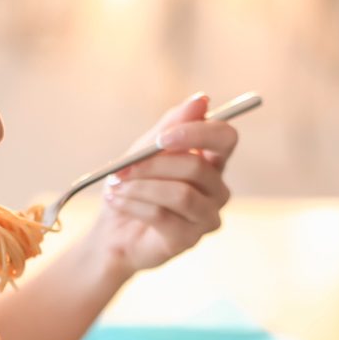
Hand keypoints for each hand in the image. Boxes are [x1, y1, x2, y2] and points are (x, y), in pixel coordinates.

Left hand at [97, 92, 238, 273]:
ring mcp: (206, 217)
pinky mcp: (188, 240)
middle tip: (121, 168)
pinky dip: (133, 204)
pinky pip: (163, 216)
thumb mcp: (145, 149)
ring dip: (140, 186)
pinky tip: (115, 200)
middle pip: (197, 167)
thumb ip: (171, 126)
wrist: (113, 231)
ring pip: (181, 194)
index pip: (225, 138)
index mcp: (212, 162)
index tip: (163, 137)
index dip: (198, 133)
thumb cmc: (133, 186)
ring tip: (115, 186)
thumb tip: (202, 99)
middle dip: (153, 164)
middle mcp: (217, 190)